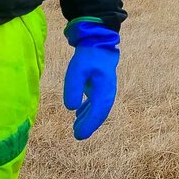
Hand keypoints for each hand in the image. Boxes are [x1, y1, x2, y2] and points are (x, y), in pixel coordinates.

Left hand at [62, 20, 118, 139]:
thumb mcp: (76, 71)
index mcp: (103, 90)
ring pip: (98, 108)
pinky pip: (96, 102)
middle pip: (99, 113)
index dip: (88, 125)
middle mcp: (107, 92)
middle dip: (89, 125)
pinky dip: (89, 110)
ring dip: (89, 118)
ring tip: (77, 128)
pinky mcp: (101, 86)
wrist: (98, 42)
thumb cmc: (87, 56)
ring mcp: (105, 89)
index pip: (97, 112)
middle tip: (78, 135)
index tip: (79, 135)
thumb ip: (74, 89)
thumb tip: (71, 107)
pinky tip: (79, 114)